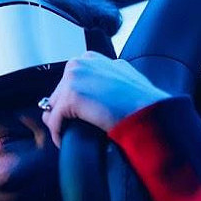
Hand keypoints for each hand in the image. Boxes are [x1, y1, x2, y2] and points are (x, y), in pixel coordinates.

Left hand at [40, 51, 170, 147]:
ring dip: (58, 123)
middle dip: (62, 112)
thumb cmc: (141, 101)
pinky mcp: (71, 96)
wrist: (148, 110)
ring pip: (53, 107)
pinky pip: (54, 121)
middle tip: (69, 128)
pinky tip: (64, 142)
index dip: (69, 102)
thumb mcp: (120, 78)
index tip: (74, 117)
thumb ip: (103, 79)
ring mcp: (74, 78)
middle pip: (57, 94)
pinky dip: (57, 134)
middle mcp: (79, 63)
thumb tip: (90, 93)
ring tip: (66, 136)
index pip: (68, 82)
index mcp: (90, 58)